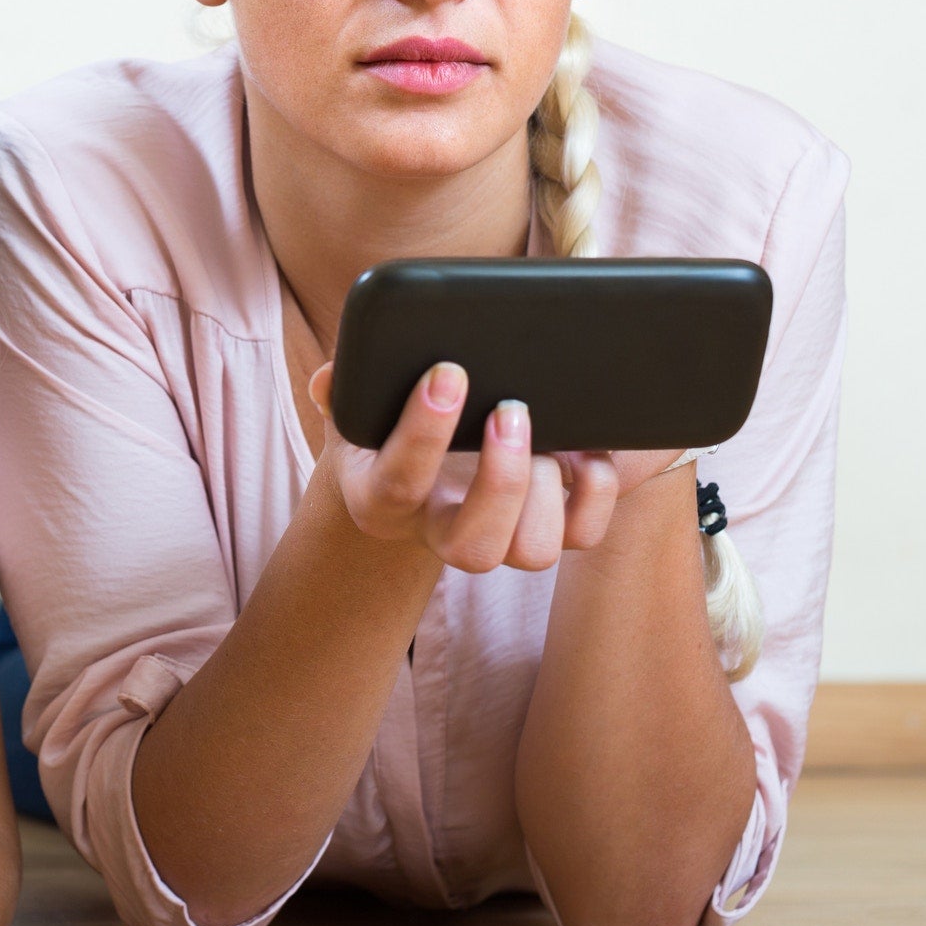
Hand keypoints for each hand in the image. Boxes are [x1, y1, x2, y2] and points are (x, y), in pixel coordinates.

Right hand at [308, 361, 653, 573]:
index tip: (448, 372)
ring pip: (532, 553)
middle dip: (502, 480)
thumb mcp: (353, 410)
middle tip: (510, 409)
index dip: (424, 432)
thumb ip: (342, 392)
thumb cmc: (383, 428)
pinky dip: (595, 492)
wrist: (412, 469)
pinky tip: (583, 444)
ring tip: (549, 431)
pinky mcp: (543, 529)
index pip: (400, 483)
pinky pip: (582, 536)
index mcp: (381, 500)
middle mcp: (438, 533)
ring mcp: (496, 539)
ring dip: (547, 490)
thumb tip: (331, 378)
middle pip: (474, 549)